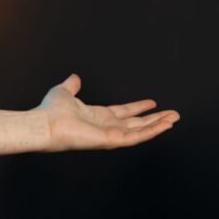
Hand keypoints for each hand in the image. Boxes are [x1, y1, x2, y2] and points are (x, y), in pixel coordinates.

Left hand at [38, 73, 178, 150]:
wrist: (44, 124)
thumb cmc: (50, 111)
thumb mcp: (64, 92)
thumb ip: (71, 85)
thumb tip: (74, 77)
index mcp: (96, 116)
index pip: (123, 112)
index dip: (138, 107)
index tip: (152, 103)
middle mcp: (105, 126)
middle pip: (136, 123)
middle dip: (155, 119)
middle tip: (173, 114)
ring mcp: (109, 135)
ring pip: (140, 131)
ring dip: (158, 125)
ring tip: (174, 118)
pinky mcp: (111, 141)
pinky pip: (136, 137)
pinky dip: (152, 131)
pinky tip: (165, 125)